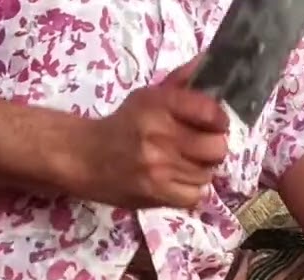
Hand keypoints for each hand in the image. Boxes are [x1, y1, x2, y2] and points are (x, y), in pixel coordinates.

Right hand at [82, 57, 229, 208]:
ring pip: (207, 173)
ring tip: (181, 164)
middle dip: (212, 148)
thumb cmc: (124, 126)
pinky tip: (175, 181)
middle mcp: (159, 135)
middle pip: (217, 148)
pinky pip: (195, 195)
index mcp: (159, 104)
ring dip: (199, 170)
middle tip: (199, 147)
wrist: (84, 158)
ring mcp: (158, 167)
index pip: (211, 113)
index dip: (219, 121)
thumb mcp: (148, 97)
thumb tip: (209, 61)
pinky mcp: (155, 193)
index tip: (213, 124)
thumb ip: (182, 82)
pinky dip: (189, 190)